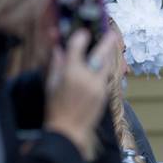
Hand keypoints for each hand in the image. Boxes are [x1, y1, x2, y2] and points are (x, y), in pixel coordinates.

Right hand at [44, 29, 117, 157]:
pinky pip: (106, 77)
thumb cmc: (55, 108)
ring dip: (109, 54)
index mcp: (70, 74)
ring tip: (111, 44)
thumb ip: (57, 65)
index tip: (82, 32)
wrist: (69, 130)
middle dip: (106, 42)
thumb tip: (58, 49)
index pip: (77, 48)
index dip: (80, 38)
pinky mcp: (104, 95)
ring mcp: (98, 87)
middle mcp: (87, 78)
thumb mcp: (51, 84)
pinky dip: (105, 68)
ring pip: (107, 65)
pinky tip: (104, 63)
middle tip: (111, 32)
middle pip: (100, 55)